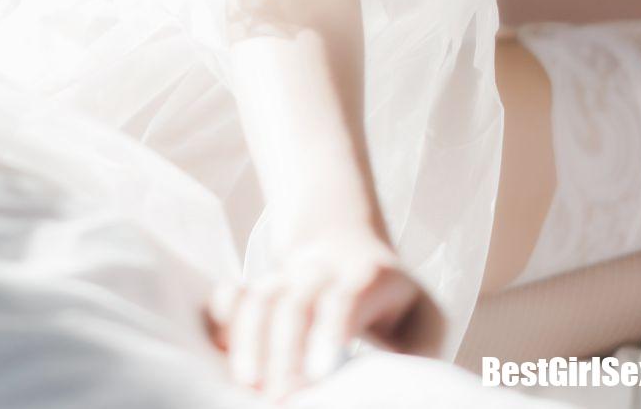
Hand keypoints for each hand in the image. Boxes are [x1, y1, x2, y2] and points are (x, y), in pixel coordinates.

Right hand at [204, 223, 445, 399]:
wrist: (345, 246)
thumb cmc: (393, 305)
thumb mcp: (422, 320)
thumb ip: (417, 350)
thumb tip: (399, 384)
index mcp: (372, 275)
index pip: (350, 293)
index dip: (332, 327)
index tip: (319, 373)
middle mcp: (323, 270)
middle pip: (298, 299)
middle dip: (285, 350)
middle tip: (281, 400)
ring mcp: (285, 276)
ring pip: (261, 295)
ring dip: (249, 339)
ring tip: (247, 385)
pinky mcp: (257, 288)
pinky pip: (230, 293)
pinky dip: (221, 319)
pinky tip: (218, 352)